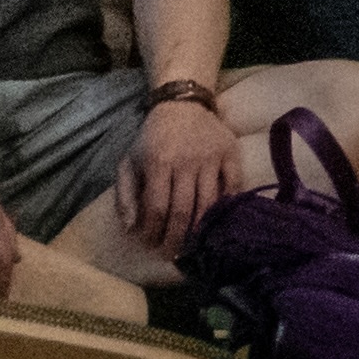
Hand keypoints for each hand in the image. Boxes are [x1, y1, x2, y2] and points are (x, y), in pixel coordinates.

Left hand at [126, 88, 244, 243]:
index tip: (150, 246)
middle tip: (172, 255)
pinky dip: (227, 205)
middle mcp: (186, 162)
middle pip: (183, 211)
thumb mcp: (129, 162)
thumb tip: (131, 229)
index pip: (157, 209)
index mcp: (158, 163)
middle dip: (176, 239)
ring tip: (193, 244)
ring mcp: (211, 157)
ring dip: (200, 229)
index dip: (153, 233)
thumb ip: (125, 196)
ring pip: (208, 203)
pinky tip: (218, 220)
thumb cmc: (152, 138)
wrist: (182, 104)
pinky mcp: (230, 153)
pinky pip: (233, 185)